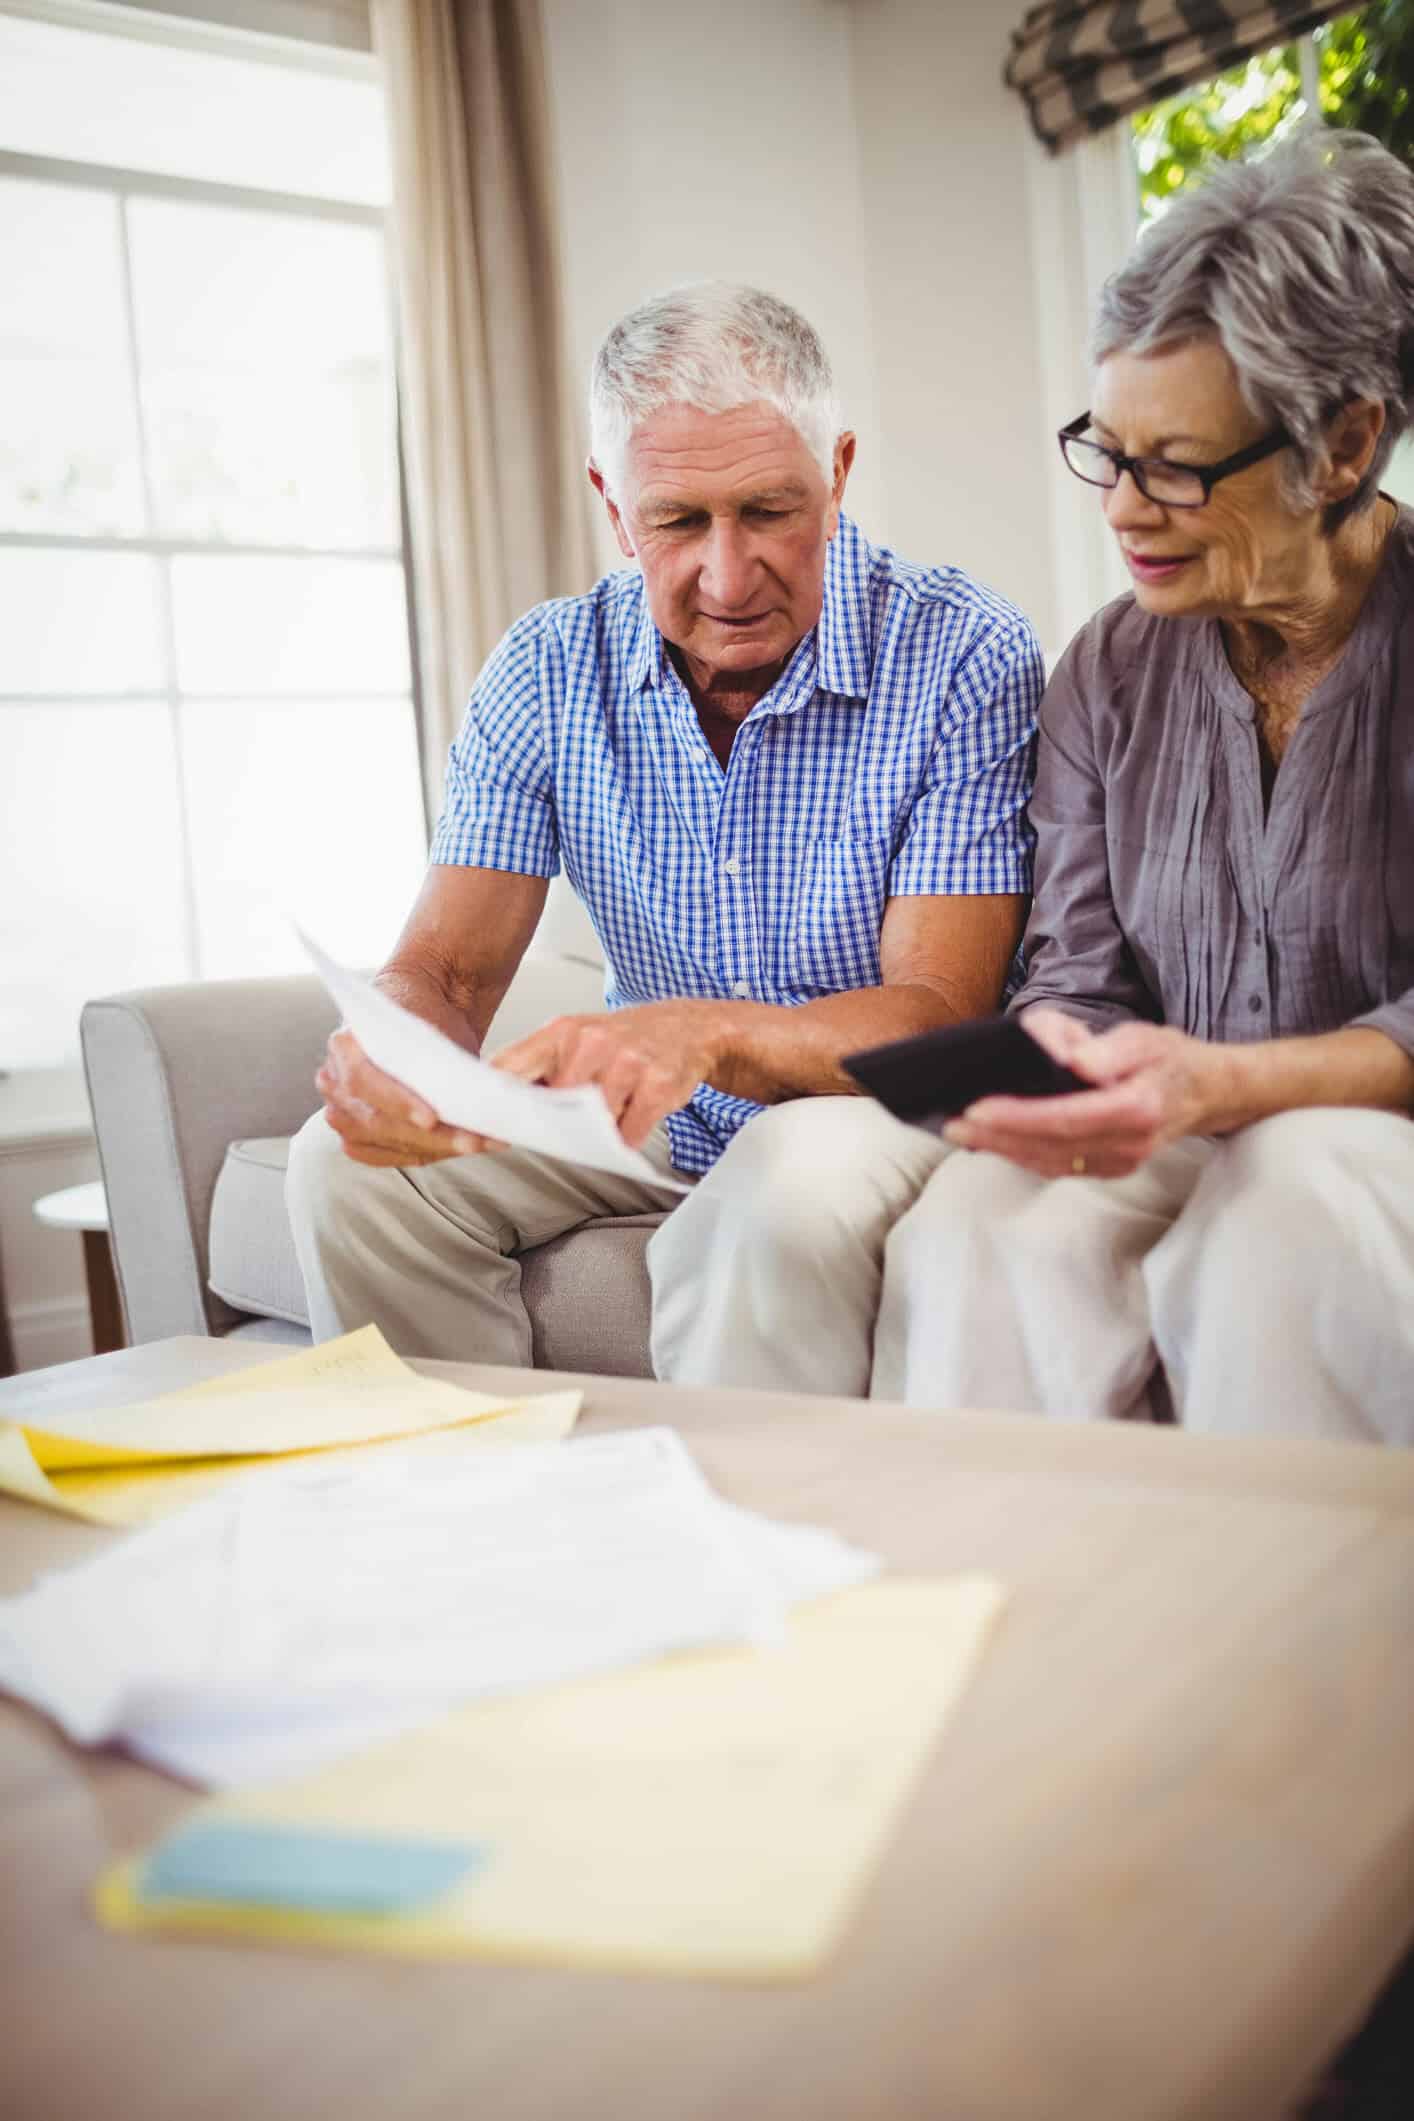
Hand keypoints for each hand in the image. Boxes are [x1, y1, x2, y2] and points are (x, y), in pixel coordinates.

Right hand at [316, 1028, 503, 1167]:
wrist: (419, 1010)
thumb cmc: (425, 1015)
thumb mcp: (431, 1027)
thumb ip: (431, 1060)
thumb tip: (456, 1098)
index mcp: (344, 1044)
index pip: (362, 1080)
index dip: (397, 1102)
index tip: (433, 1118)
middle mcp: (334, 1080)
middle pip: (375, 1121)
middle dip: (429, 1136)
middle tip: (474, 1140)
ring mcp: (342, 1110)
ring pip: (384, 1141)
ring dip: (434, 1148)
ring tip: (478, 1144)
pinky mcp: (357, 1134)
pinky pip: (385, 1155)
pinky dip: (423, 1154)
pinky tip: (456, 1149)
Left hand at [491, 1000, 721, 1146]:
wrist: (687, 1028)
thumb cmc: (622, 1041)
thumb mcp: (575, 1040)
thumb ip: (537, 1069)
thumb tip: (496, 1115)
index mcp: (562, 1031)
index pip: (510, 1068)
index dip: (490, 1106)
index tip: (477, 1132)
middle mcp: (593, 1042)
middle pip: (552, 1104)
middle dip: (554, 1123)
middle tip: (567, 1123)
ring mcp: (627, 1062)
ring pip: (591, 1122)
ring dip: (596, 1131)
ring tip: (612, 1109)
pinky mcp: (658, 1085)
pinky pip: (628, 1133)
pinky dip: (626, 1137)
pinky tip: (633, 1118)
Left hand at [943, 1008, 1237, 1178]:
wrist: (1207, 1093)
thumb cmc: (1168, 1058)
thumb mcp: (1145, 1037)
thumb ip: (1108, 1049)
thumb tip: (1072, 1060)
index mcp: (1137, 1109)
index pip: (1067, 1117)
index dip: (1019, 1116)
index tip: (978, 1108)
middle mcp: (1129, 1144)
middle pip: (1050, 1146)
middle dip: (996, 1137)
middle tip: (950, 1124)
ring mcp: (1120, 1163)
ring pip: (1050, 1162)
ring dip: (1002, 1150)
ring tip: (959, 1134)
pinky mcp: (1111, 1169)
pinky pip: (1059, 1166)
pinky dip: (1022, 1154)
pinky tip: (993, 1142)